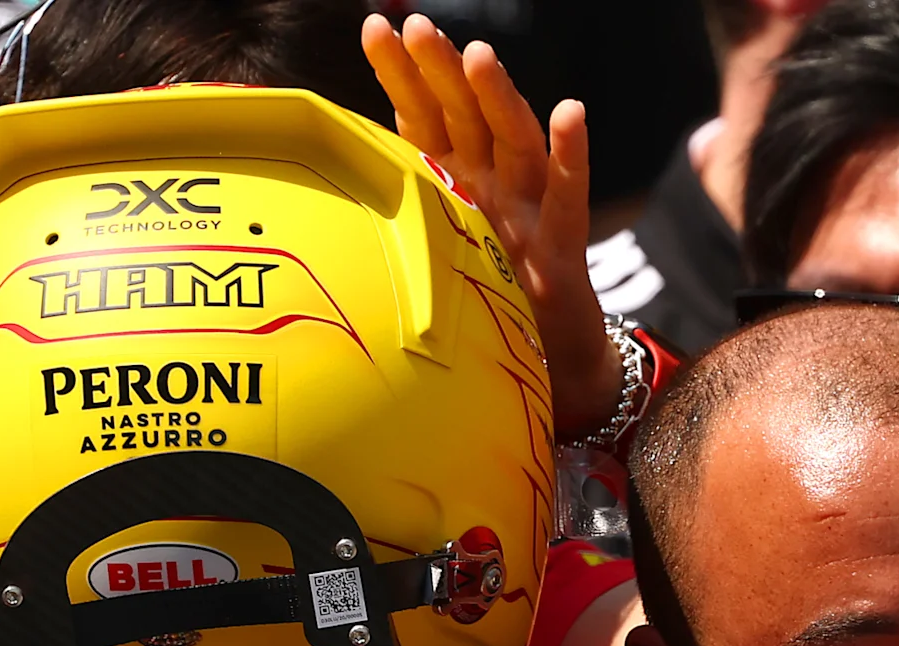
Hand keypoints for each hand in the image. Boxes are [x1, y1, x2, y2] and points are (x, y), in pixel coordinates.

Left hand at [359, 14, 616, 434]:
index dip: (401, 72)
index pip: (425, 114)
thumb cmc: (483, 302)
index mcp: (454, 181)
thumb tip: (326, 182)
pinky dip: (571, 154)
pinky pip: (568, 196)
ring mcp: (528, 210)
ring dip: (499, 96)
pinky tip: (571, 113)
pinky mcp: (562, 246)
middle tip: (417, 26)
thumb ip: (395, 212)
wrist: (546, 360)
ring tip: (480, 54)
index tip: (375, 27)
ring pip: (514, 140)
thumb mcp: (427, 252)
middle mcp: (492, 183)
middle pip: (465, 114)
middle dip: (441, 69)